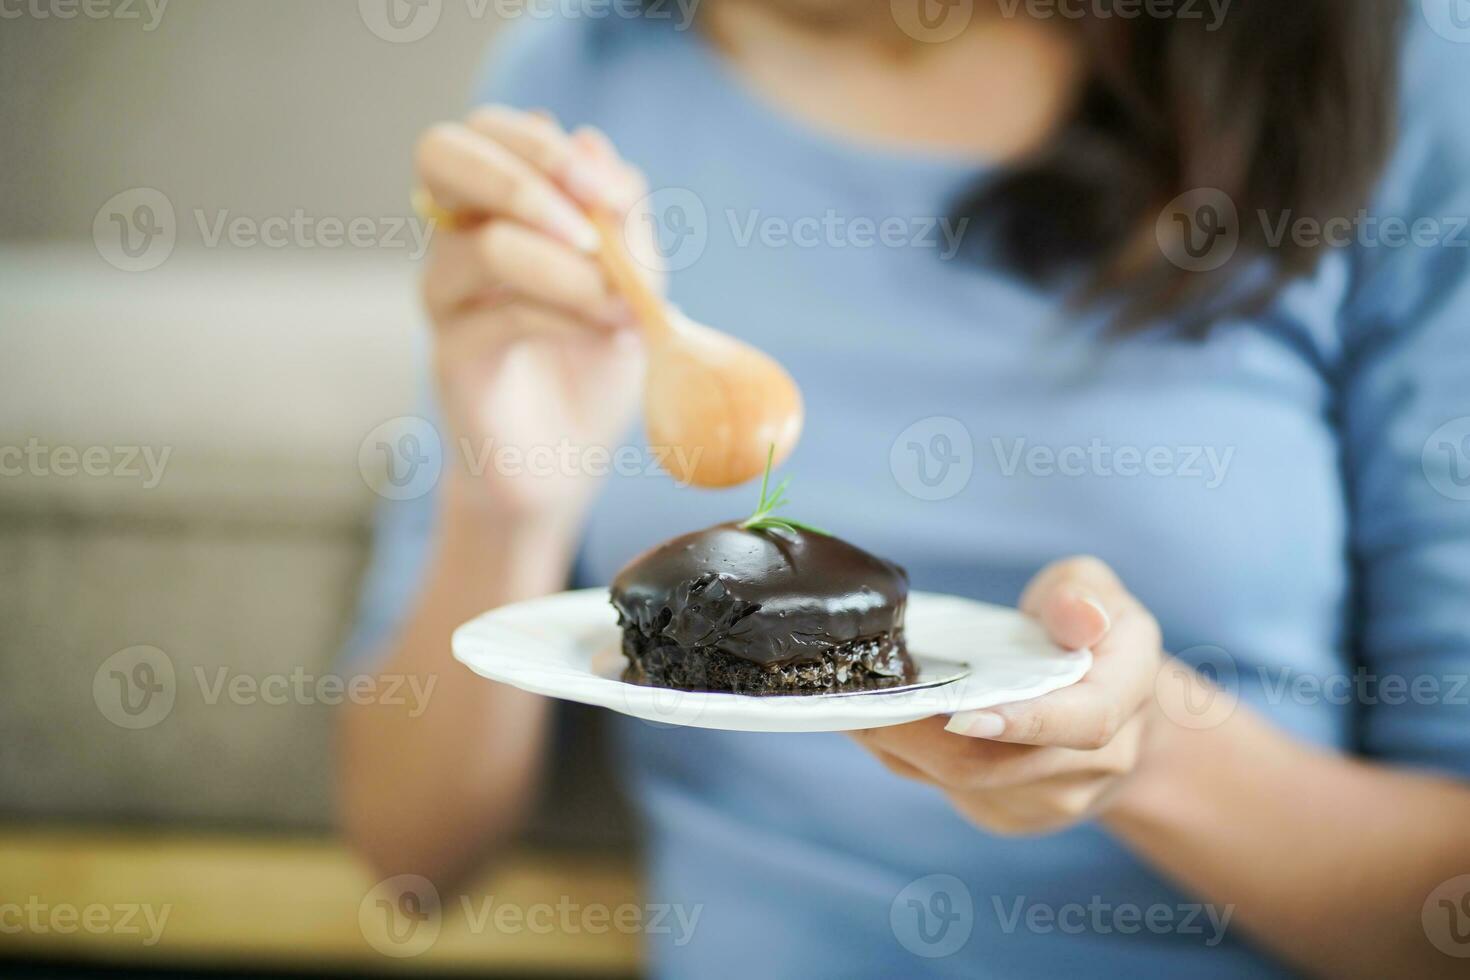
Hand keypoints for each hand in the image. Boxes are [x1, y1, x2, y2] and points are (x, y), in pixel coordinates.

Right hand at [415, 105, 656, 520]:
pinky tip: (604, 334)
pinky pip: (499, 316)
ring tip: (620, 305)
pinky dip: (565, 318)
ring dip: (567, 270)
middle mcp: (455, 238)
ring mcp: (445, 296)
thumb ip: (620, 216)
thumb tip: (589, 139)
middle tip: (590, 233)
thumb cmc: (593, 365)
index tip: (606, 188)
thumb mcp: (630, 280)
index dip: (541, 145)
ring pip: (483, 244)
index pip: (486, 130)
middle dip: (524, 178)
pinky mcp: (450, 356)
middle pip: (441, 155)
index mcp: (495, 206)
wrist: (565, 463)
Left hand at [850, 556, 1165, 834]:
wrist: (1119, 714)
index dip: (1021, 720)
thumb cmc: (1099, 639)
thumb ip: (1082, 595)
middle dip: (918, 732)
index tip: (960, 710)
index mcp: (1125, 698)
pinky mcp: (1006, 813)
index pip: (1082, 724)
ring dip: (897, 741)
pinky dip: (901, 751)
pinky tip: (871, 716)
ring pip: (959, 782)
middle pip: (996, 765)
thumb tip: (1079, 618)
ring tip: (852, 698)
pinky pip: (944, 788)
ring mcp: (1047, 799)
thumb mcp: (1101, 592)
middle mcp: (1093, 764)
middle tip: (862, 692)